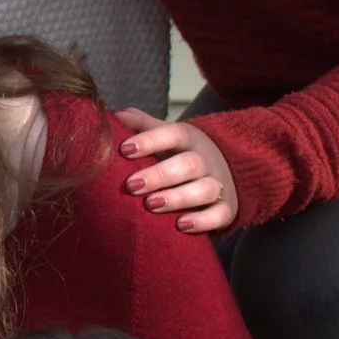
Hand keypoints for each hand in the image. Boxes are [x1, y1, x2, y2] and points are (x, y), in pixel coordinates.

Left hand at [117, 110, 237, 233]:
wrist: (223, 171)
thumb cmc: (180, 153)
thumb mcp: (164, 134)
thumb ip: (140, 124)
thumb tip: (111, 114)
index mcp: (188, 139)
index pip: (173, 134)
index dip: (150, 140)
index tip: (125, 150)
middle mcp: (206, 160)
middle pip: (189, 164)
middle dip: (159, 175)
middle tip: (132, 185)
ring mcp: (219, 184)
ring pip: (206, 189)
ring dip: (178, 198)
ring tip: (151, 205)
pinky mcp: (227, 208)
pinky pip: (220, 215)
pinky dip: (203, 221)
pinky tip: (181, 225)